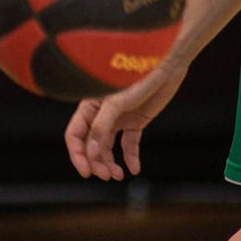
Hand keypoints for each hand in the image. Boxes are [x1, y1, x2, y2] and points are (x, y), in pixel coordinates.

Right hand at [65, 60, 186, 178]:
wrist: (165, 64)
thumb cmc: (136, 76)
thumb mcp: (116, 102)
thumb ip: (102, 127)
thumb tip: (92, 153)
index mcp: (89, 106)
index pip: (75, 135)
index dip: (77, 154)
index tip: (86, 172)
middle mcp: (101, 114)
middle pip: (91, 144)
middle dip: (96, 162)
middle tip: (107, 176)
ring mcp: (119, 118)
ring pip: (108, 147)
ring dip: (111, 163)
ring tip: (119, 176)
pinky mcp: (136, 120)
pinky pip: (129, 143)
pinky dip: (131, 157)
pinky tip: (134, 169)